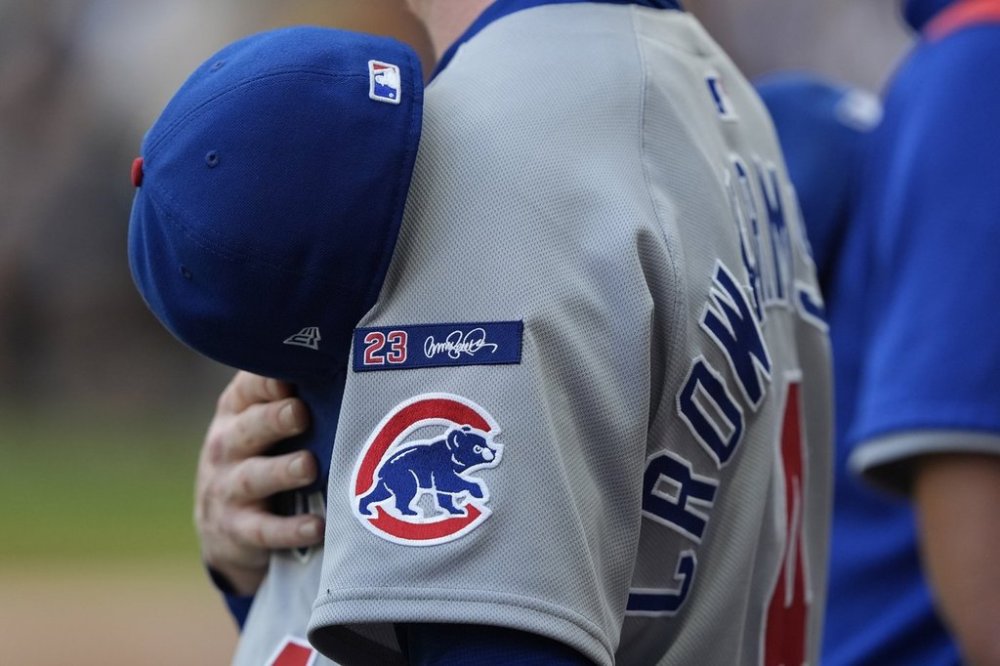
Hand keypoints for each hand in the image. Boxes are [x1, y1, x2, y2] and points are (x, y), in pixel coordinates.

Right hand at [195, 371, 322, 595]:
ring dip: (282, 471)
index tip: (293, 373)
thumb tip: (345, 356)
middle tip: (300, 413)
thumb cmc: (261, 453)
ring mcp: (228, 488)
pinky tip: (316, 527)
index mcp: (237, 410)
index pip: (249, 388)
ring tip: (308, 466)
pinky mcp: (237, 529)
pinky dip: (289, 530)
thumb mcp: (261, 421)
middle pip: (249, 428)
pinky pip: (263, 530)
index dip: (269, 379)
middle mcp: (226, 445)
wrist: (223, 525)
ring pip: (254, 477)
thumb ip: (290, 394)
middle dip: (274, 420)